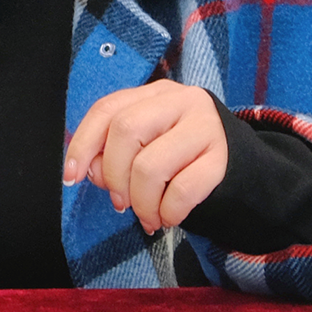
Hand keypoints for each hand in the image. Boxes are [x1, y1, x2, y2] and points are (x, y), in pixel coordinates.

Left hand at [64, 81, 229, 232]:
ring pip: (151, 165)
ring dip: (141, 202)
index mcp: (152, 94)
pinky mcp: (222, 158)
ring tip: (147, 216)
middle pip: (126, 131)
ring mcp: (203, 126)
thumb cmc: (180, 155)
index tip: (71, 178)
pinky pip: (182, 190)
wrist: (240, 166)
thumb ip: (114, 151)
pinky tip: (168, 217)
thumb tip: (93, 172)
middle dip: (114, 175)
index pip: (106, 110)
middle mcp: (179, 101)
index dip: (83, 144)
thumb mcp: (146, 144)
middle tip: (120, 203)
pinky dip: (168, 212)